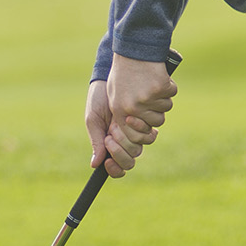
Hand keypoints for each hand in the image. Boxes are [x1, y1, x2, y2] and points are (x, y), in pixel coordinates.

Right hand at [87, 57, 175, 175]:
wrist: (111, 76)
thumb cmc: (99, 98)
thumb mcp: (94, 119)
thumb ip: (96, 140)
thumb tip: (95, 164)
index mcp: (113, 142)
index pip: (119, 165)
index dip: (116, 169)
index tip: (109, 163)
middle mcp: (128, 138)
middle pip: (132, 157)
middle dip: (121, 150)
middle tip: (110, 135)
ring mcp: (140, 129)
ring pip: (143, 145)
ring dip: (131, 138)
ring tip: (119, 123)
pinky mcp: (150, 118)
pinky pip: (152, 132)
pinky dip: (143, 128)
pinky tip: (131, 117)